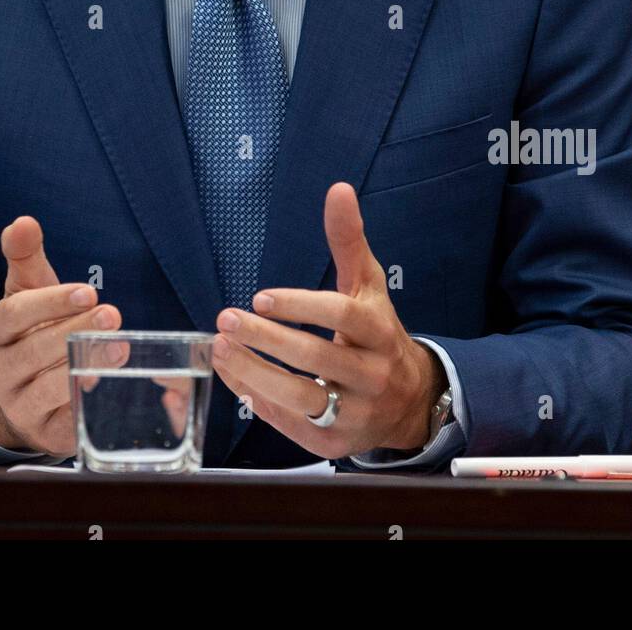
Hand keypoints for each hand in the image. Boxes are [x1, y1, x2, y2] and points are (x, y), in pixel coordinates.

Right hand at [0, 215, 121, 455]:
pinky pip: (63, 422)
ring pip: (47, 388)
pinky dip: (83, 405)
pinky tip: (106, 387)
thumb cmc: (32, 329)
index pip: (15, 314)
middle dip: (75, 331)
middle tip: (113, 315)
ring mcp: (19, 405)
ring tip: (120, 348)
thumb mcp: (28, 289)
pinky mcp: (44, 432)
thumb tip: (23, 221)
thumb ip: (26, 255)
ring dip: (84, 366)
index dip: (50, 302)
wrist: (23, 391)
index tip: (87, 291)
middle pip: (33, 351)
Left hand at [211, 183, 446, 458]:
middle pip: (317, 358)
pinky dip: (262, 404)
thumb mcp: (366, 284)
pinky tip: (237, 379)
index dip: (301, 306)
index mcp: (379, 330)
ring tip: (221, 350)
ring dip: (255, 375)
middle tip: (226, 320)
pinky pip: (295, 427)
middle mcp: (372, 373)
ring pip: (302, 398)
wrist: (409, 400)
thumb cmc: (377, 332)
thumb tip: (337, 189)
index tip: (260, 297)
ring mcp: (356, 412)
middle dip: (266, 340)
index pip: (343, 316)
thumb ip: (348, 239)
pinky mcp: (337, 443)